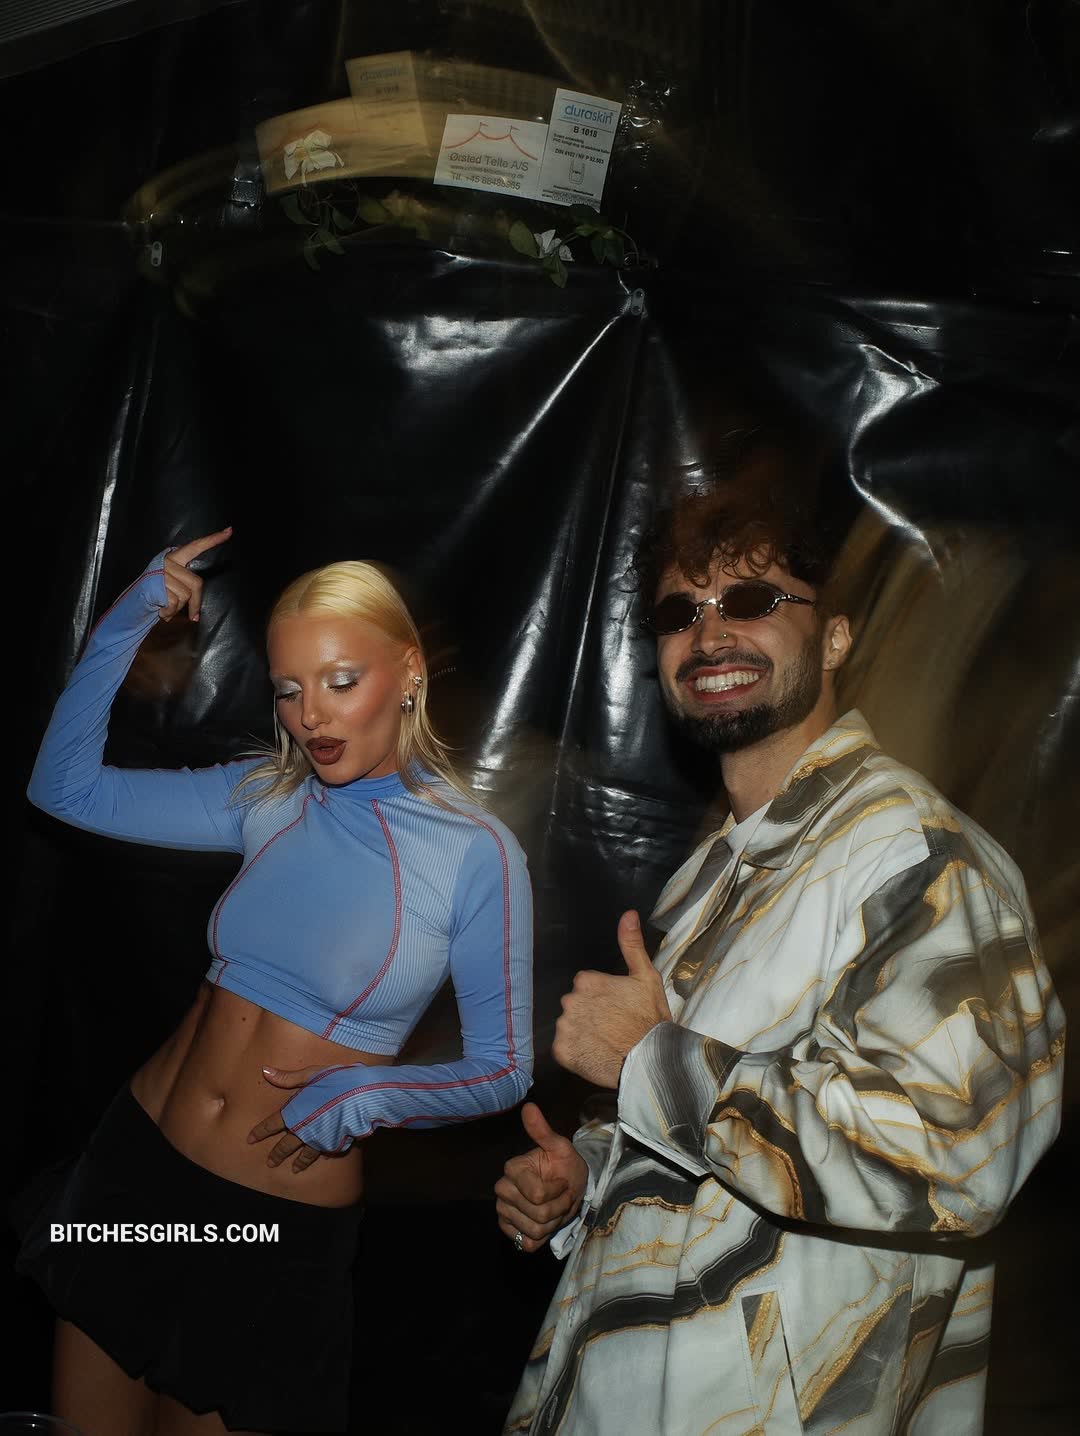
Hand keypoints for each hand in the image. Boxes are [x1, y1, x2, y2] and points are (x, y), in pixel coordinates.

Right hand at [158, 526, 231, 621]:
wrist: (133, 603)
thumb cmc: (158, 594)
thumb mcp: (174, 584)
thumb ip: (187, 582)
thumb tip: (198, 608)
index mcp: (174, 557)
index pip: (196, 546)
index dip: (213, 540)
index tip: (230, 531)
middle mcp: (168, 561)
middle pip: (196, 583)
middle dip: (194, 603)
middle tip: (191, 615)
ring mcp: (161, 572)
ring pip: (185, 595)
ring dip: (177, 608)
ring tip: (165, 607)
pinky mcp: (155, 584)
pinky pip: (173, 603)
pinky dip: (169, 612)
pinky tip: (160, 610)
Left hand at [247, 1064, 327, 1172]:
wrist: (363, 1096)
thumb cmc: (337, 1080)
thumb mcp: (312, 1074)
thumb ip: (288, 1077)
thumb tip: (265, 1071)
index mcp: (295, 1112)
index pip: (272, 1124)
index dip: (260, 1132)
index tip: (250, 1140)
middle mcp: (304, 1129)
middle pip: (286, 1145)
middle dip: (277, 1154)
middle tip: (270, 1163)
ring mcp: (319, 1139)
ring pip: (305, 1154)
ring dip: (299, 1162)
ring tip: (294, 1169)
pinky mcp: (334, 1144)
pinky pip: (324, 1152)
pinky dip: (321, 1156)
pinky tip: (321, 1159)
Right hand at [495, 1103, 588, 1252]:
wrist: (566, 1186)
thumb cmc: (563, 1165)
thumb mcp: (560, 1147)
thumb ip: (542, 1130)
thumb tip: (529, 1106)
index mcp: (512, 1169)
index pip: (538, 1195)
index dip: (559, 1192)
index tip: (564, 1181)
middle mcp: (502, 1191)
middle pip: (539, 1215)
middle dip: (559, 1208)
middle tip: (563, 1196)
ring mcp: (503, 1212)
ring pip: (536, 1231)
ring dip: (554, 1222)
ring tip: (556, 1208)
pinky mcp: (508, 1230)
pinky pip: (528, 1244)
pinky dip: (544, 1237)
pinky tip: (547, 1222)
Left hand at [552, 910, 671, 1087]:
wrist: (651, 1060)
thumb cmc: (650, 1019)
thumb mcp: (646, 977)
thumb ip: (631, 944)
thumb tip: (628, 914)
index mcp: (586, 981)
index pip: (586, 986)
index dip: (603, 997)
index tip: (617, 1008)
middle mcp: (570, 1001)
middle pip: (576, 1005)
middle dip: (590, 1013)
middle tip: (613, 1025)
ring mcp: (565, 1028)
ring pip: (569, 1026)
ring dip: (582, 1032)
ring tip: (606, 1041)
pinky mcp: (562, 1052)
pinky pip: (564, 1049)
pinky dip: (576, 1052)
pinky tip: (595, 1054)